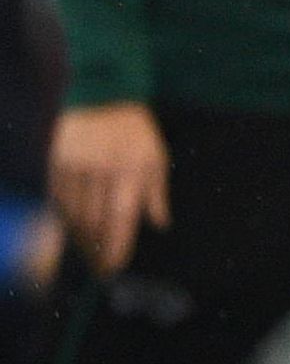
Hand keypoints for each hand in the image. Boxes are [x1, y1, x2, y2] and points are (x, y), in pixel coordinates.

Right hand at [49, 101, 169, 275]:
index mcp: (131, 170)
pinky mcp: (55, 161)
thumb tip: (160, 224)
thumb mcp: (155, 158)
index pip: (121, 218)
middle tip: (98, 266)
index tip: (113, 267)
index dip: (116, 246)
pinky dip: (63, 217)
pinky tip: (69, 228)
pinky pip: (57, 198)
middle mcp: (102, 170)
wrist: (102, 96)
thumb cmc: (133, 132)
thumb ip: (156, 193)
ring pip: (72, 213)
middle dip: (96, 247)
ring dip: (79, 237)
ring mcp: (76, 166)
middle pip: (94, 222)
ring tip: (86, 252)